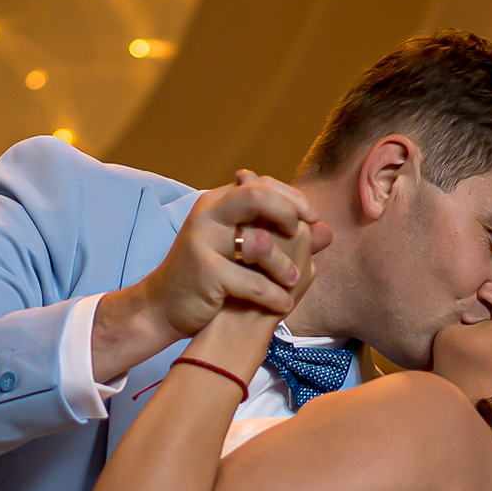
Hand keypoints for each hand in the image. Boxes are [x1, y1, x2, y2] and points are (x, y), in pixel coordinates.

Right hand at [92, 173, 331, 381]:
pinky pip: (251, 281)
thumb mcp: (244, 252)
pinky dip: (273, 296)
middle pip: (256, 196)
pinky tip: (282, 306)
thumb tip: (327, 231)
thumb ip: (283, 239)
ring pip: (260, 242)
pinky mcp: (205, 272)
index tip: (312, 215)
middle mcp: (208, 215)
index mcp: (217, 202)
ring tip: (294, 282)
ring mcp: (203, 242)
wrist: (164, 306)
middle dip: (288, 211)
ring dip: (285, 265)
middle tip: (302, 233)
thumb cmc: (210, 276)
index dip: (291, 197)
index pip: (261, 184)